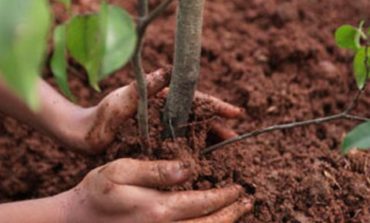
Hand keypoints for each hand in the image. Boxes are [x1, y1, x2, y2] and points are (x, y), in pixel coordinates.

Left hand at [60, 69, 243, 153]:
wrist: (84, 137)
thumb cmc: (101, 116)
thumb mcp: (122, 99)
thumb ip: (145, 87)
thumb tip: (169, 70)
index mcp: (162, 99)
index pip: (194, 99)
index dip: (216, 106)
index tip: (235, 113)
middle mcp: (165, 113)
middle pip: (198, 118)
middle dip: (218, 127)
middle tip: (235, 138)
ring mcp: (162, 129)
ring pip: (192, 134)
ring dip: (209, 141)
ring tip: (226, 152)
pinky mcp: (157, 144)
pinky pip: (180, 147)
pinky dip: (193, 153)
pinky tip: (204, 163)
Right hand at [62, 159, 251, 222]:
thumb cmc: (97, 193)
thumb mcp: (121, 171)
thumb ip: (156, 171)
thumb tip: (189, 168)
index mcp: (157, 208)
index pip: (203, 202)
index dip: (224, 195)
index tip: (238, 188)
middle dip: (232, 213)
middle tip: (247, 201)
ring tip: (238, 213)